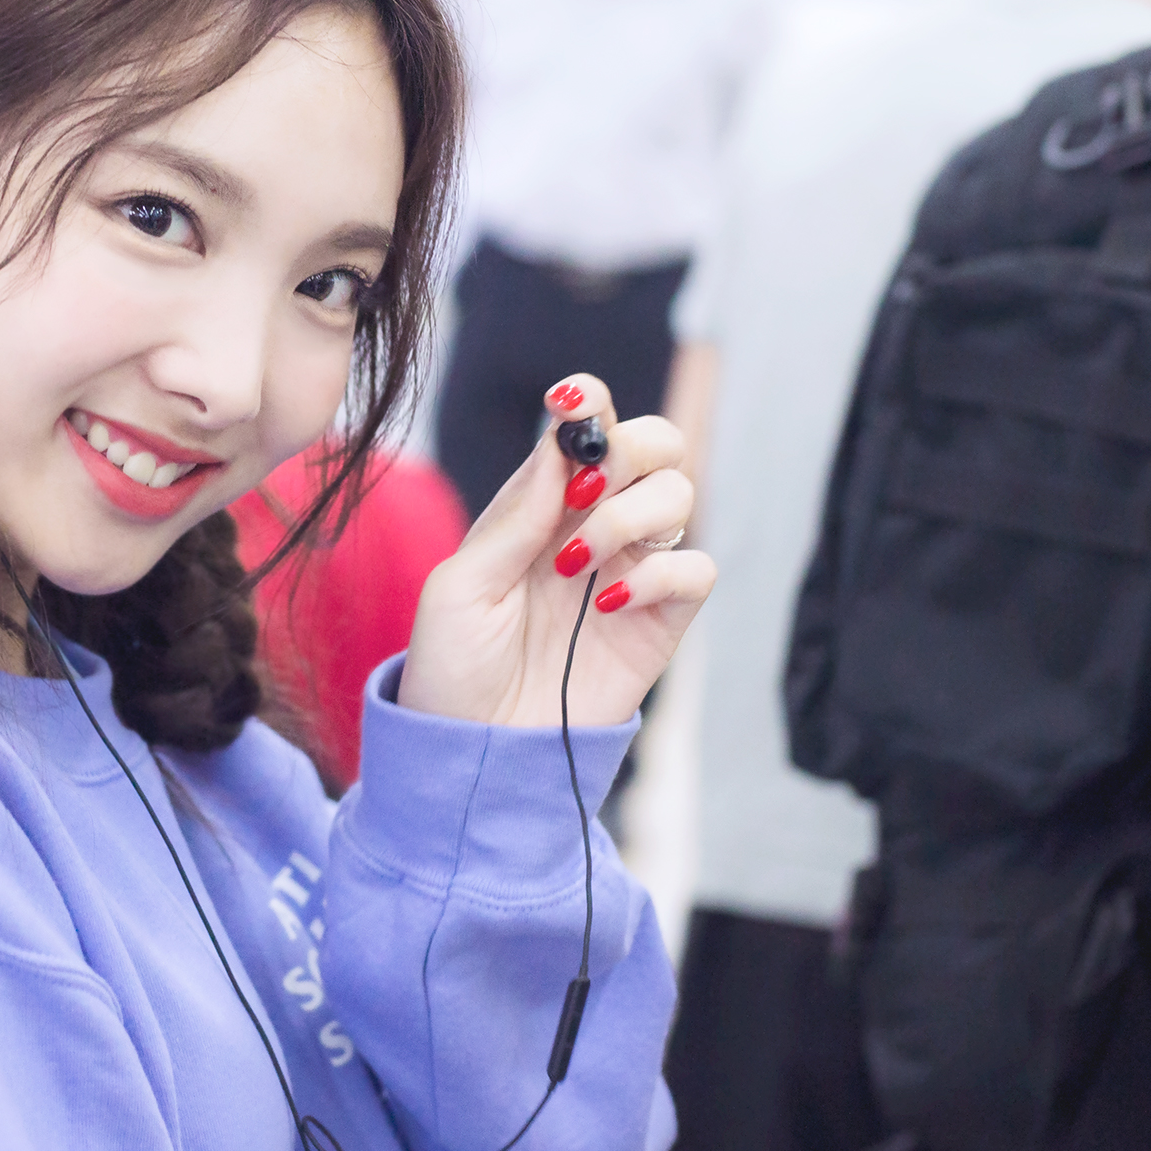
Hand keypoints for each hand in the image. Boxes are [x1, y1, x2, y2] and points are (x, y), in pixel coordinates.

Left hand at [399, 374, 714, 730]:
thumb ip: (515, 517)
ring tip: (573, 564)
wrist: (475, 750)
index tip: (573, 401)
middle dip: (631, 447)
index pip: (586, 429)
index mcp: (542, 504)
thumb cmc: (454, 665)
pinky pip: (696, 569)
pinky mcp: (661, 622)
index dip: (590, 402)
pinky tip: (606, 603)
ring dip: (630, 515)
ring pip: (680, 495)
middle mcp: (595, 525)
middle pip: (655, 445)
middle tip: (587, 489)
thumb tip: (562, 447)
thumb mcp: (461, 586)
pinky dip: (661, 574)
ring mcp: (632, 570)